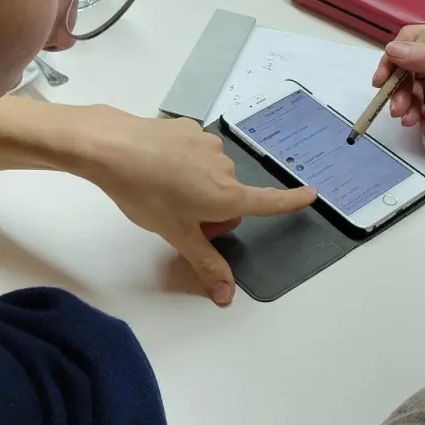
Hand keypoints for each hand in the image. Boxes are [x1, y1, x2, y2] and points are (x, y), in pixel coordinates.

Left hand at [77, 110, 314, 306]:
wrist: (112, 146)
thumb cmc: (145, 193)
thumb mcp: (175, 234)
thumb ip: (205, 263)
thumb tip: (228, 297)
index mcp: (226, 195)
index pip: (267, 202)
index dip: (290, 201)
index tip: (311, 195)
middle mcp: (225, 167)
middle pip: (230, 197)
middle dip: (212, 211)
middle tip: (179, 218)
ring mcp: (207, 144)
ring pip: (212, 174)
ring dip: (197, 186)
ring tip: (162, 189)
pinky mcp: (189, 128)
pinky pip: (196, 152)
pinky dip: (184, 162)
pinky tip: (158, 165)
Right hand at [375, 26, 424, 178]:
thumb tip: (393, 48)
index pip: (417, 38)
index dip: (396, 56)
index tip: (383, 79)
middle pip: (412, 64)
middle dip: (400, 85)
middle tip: (393, 107)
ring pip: (416, 85)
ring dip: (406, 101)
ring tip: (406, 118)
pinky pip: (424, 102)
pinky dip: (416, 111)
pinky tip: (417, 122)